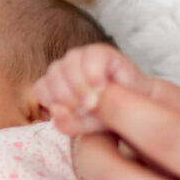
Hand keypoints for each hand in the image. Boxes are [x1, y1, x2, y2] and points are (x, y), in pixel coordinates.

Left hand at [33, 44, 156, 135]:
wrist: (138, 107)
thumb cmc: (108, 116)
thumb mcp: (84, 127)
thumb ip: (66, 124)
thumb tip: (56, 109)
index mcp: (55, 83)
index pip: (41, 89)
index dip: (55, 103)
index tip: (73, 114)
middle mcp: (65, 67)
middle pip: (52, 78)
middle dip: (68, 98)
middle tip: (86, 109)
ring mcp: (81, 57)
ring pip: (68, 66)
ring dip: (80, 88)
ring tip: (95, 102)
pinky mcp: (101, 52)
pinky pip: (90, 58)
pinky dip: (94, 75)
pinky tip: (103, 88)